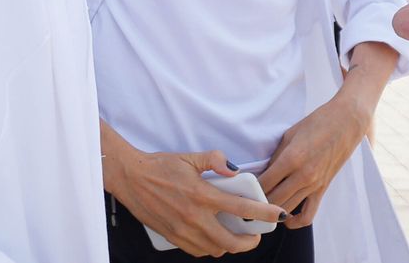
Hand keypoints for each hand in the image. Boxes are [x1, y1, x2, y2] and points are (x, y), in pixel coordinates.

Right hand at [102, 126, 282, 256]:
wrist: (130, 178)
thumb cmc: (160, 166)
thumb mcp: (190, 157)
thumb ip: (216, 160)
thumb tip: (233, 169)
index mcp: (202, 195)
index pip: (242, 208)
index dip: (264, 213)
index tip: (278, 215)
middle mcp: (194, 217)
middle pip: (231, 242)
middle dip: (249, 242)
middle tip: (254, 235)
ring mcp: (183, 230)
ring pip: (215, 250)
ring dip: (229, 246)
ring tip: (235, 236)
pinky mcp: (172, 237)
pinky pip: (197, 250)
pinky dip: (210, 248)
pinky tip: (213, 237)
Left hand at [258, 94, 369, 228]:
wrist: (347, 121)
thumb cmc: (317, 122)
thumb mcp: (290, 134)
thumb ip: (276, 156)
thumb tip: (263, 173)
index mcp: (292, 158)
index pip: (264, 183)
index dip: (249, 188)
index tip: (240, 190)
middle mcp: (303, 175)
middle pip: (272, 200)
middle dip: (256, 203)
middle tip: (245, 202)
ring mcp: (314, 185)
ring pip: (286, 210)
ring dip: (272, 211)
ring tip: (260, 208)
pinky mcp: (323, 189)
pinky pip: (308, 215)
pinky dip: (295, 221)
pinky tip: (285, 217)